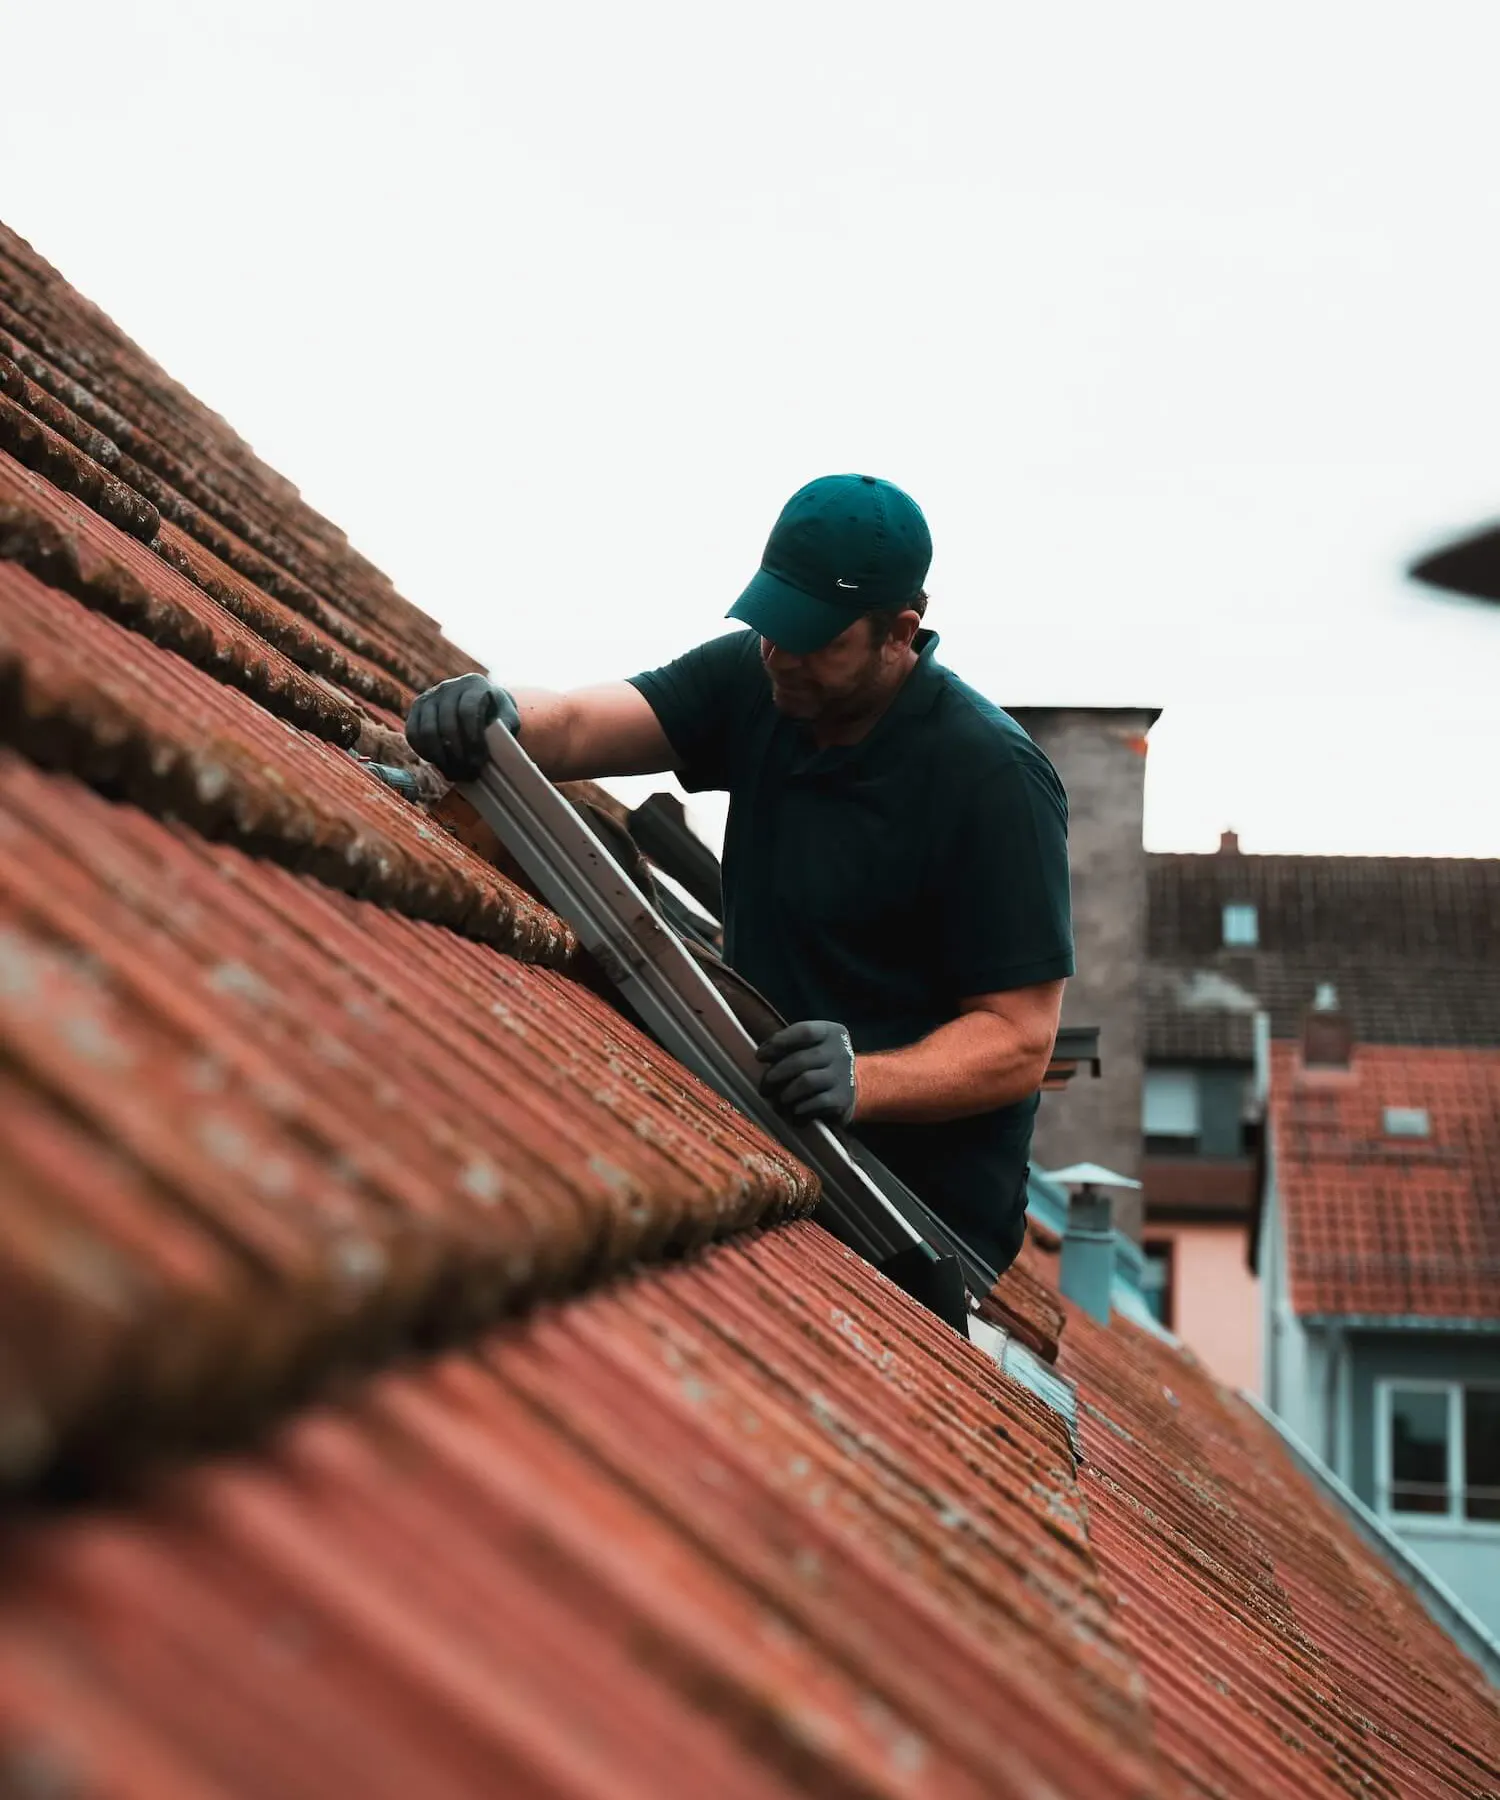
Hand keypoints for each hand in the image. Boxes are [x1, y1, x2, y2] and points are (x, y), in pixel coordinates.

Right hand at [404, 675, 520, 779]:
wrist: (477, 703)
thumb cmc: (496, 714)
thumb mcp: (508, 717)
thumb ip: (508, 725)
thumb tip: (499, 740)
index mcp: (474, 684)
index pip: (468, 710)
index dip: (472, 737)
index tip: (480, 760)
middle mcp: (448, 687)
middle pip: (447, 723)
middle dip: (458, 754)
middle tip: (469, 774)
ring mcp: (429, 696)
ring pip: (427, 731)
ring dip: (441, 757)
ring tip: (455, 774)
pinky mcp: (416, 709)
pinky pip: (413, 734)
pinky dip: (425, 753)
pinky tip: (440, 764)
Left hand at [756, 1020, 857, 1124]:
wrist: (849, 1089)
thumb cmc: (817, 1064)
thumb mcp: (808, 1047)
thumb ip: (788, 1047)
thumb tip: (762, 1054)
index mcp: (831, 1032)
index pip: (804, 1031)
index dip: (778, 1042)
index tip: (760, 1056)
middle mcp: (841, 1052)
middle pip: (801, 1060)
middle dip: (776, 1074)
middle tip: (764, 1087)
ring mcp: (844, 1075)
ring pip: (807, 1082)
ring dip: (786, 1093)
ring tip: (778, 1100)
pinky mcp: (843, 1098)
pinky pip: (816, 1103)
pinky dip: (800, 1108)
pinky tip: (793, 1110)